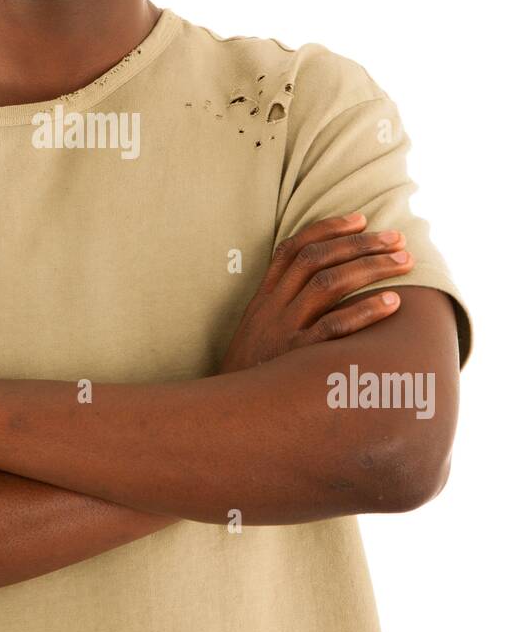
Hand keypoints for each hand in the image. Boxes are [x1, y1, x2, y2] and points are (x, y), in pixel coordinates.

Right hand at [219, 212, 413, 372]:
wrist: (227, 413)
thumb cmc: (252, 374)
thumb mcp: (257, 334)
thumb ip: (282, 310)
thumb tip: (324, 289)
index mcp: (264, 298)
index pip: (293, 249)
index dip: (327, 228)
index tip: (360, 218)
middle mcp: (273, 308)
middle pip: (317, 259)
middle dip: (359, 243)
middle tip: (396, 237)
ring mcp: (284, 331)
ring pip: (328, 284)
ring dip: (370, 267)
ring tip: (404, 261)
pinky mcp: (297, 358)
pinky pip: (334, 327)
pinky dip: (365, 311)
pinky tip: (393, 303)